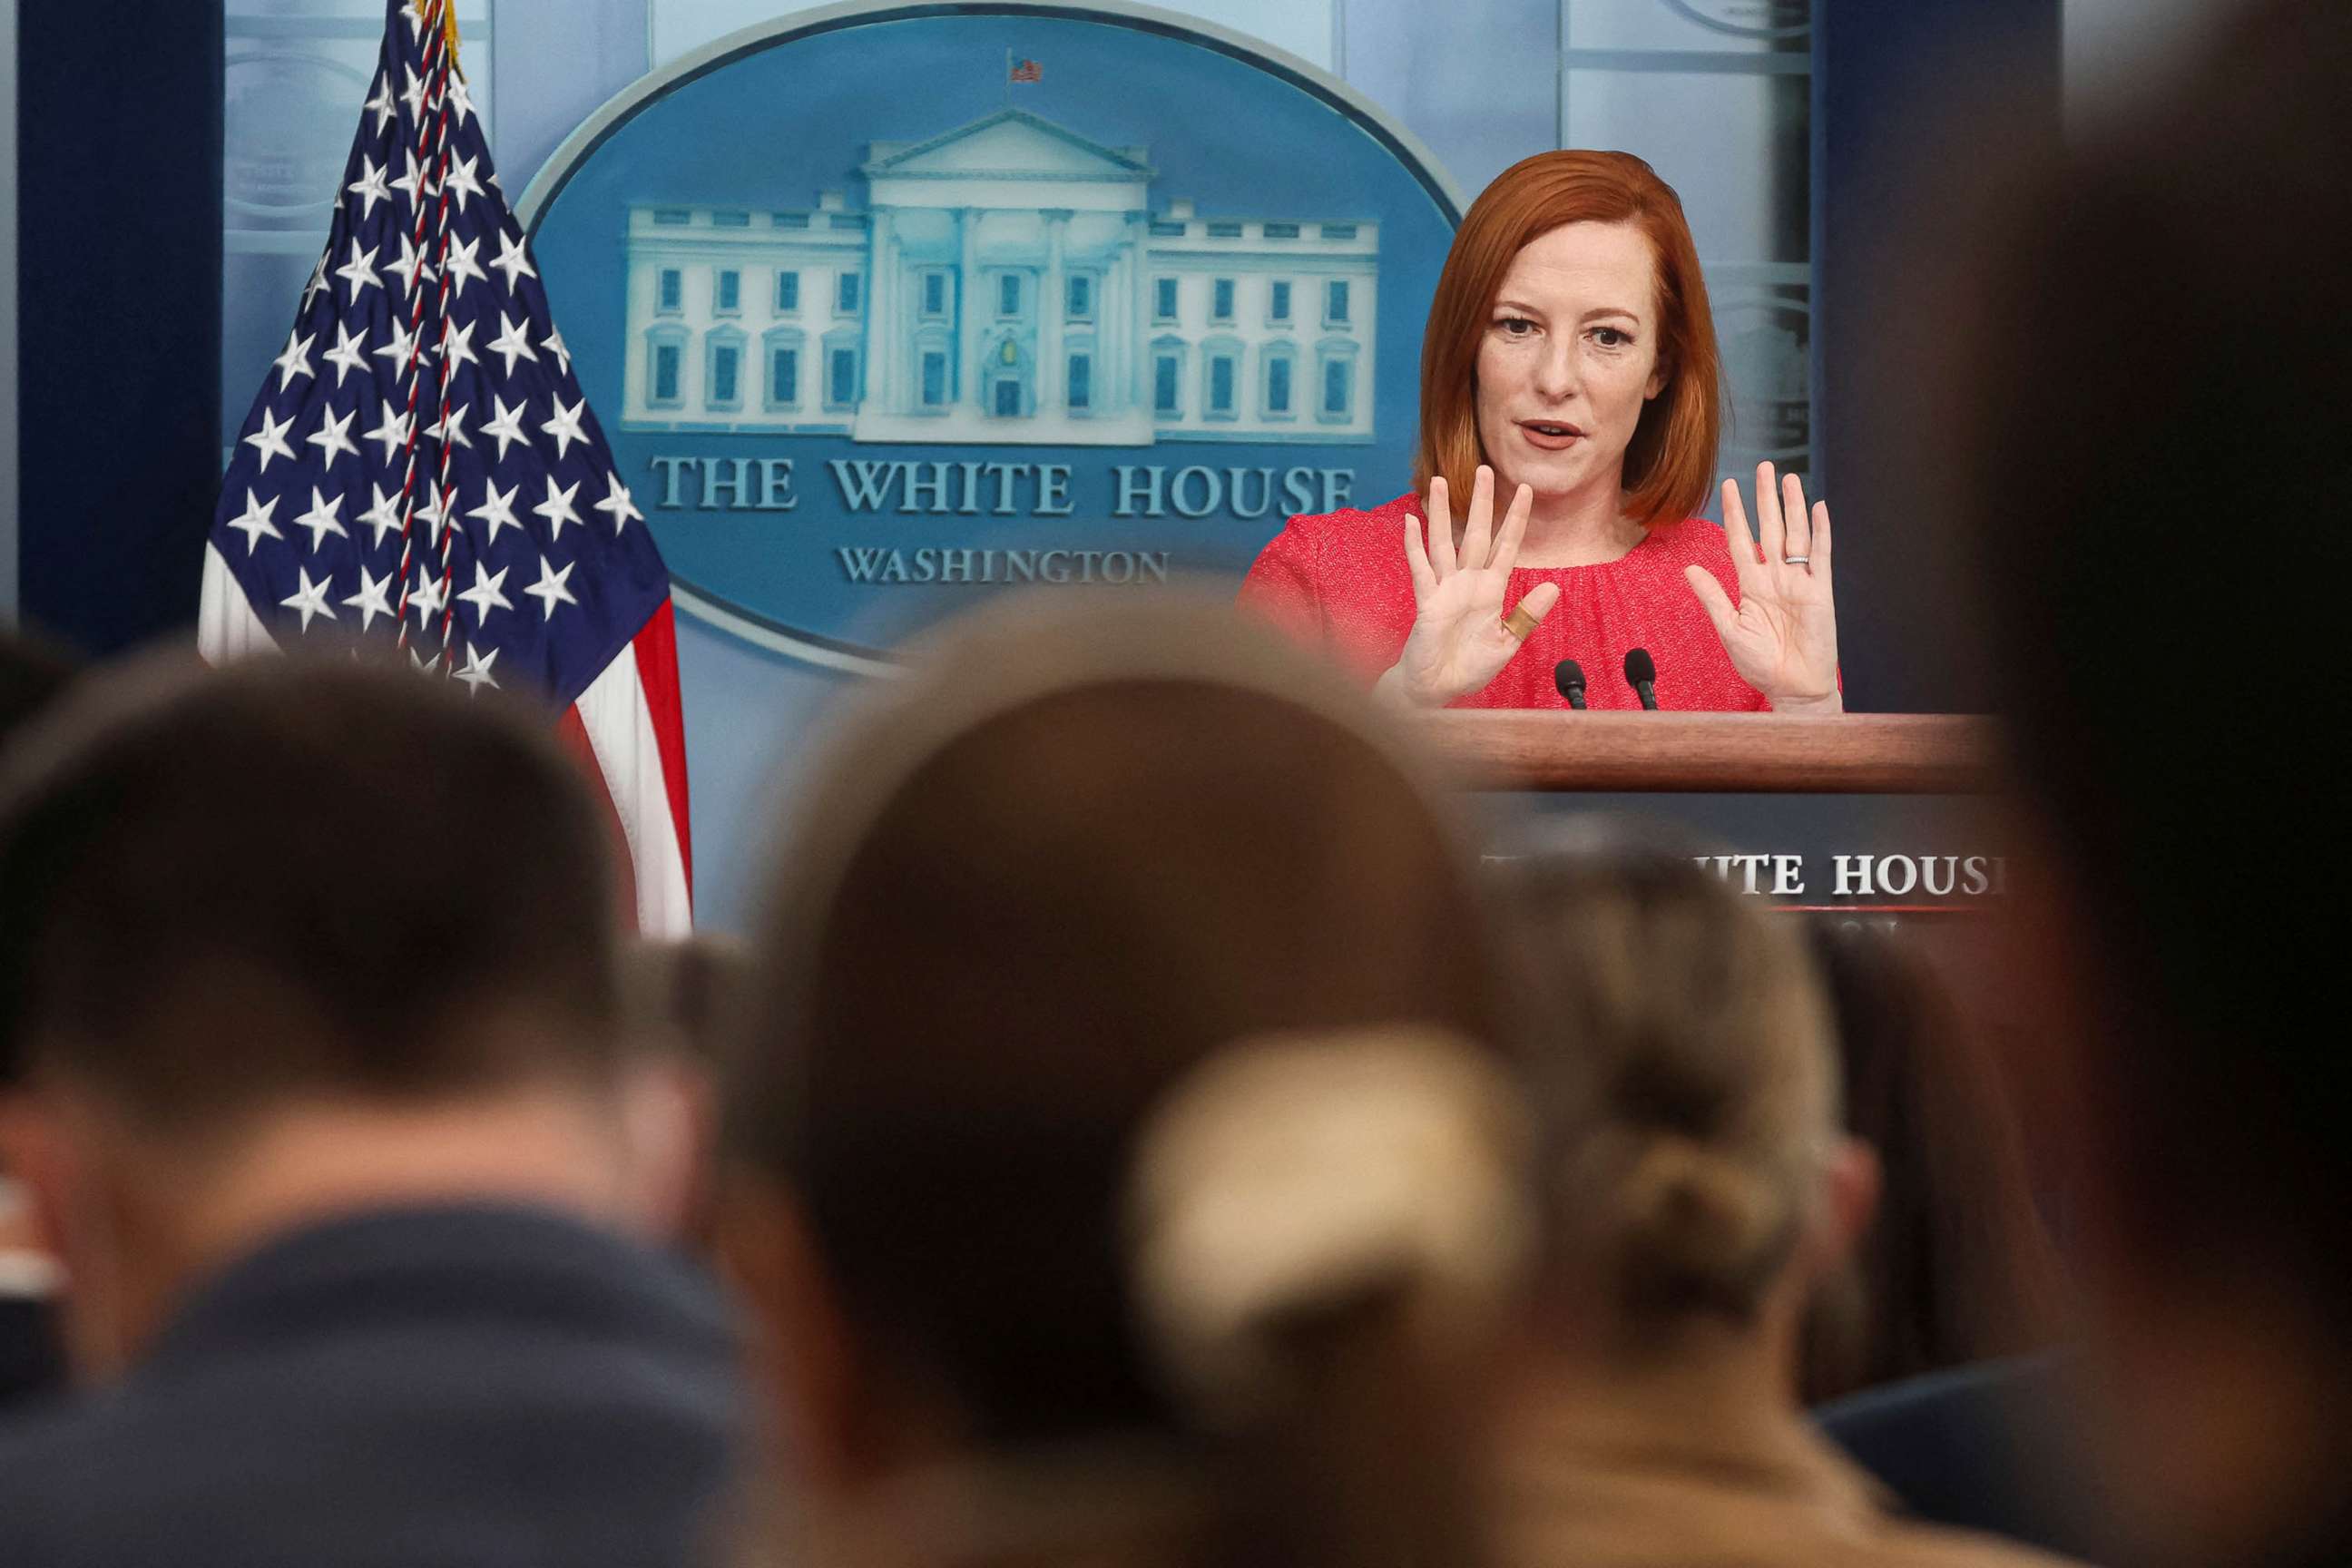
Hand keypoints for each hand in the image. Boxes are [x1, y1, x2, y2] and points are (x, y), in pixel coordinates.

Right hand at [1379, 467, 1560, 708]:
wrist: (1438, 689)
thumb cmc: (1470, 667)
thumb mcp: (1507, 642)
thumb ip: (1528, 615)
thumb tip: (1555, 587)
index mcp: (1491, 590)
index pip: (1506, 546)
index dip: (1515, 518)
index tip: (1526, 489)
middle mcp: (1468, 583)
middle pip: (1474, 533)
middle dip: (1480, 502)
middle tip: (1485, 469)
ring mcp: (1444, 589)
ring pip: (1443, 542)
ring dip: (1439, 512)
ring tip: (1438, 481)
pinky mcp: (1425, 601)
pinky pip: (1420, 568)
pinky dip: (1413, 545)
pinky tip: (1411, 521)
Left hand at [1684, 462, 1841, 712]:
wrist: (1792, 687)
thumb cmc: (1760, 663)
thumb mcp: (1728, 628)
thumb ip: (1712, 596)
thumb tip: (1690, 569)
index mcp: (1751, 585)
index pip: (1741, 540)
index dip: (1735, 513)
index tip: (1728, 486)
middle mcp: (1775, 577)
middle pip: (1769, 528)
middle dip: (1765, 498)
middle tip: (1763, 467)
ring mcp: (1799, 581)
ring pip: (1795, 534)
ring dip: (1793, 506)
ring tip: (1789, 478)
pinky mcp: (1820, 590)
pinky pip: (1821, 555)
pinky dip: (1820, 532)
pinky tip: (1819, 508)